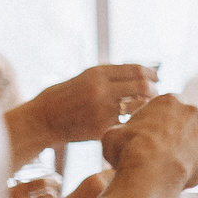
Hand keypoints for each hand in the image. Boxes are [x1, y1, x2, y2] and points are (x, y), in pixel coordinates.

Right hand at [28, 63, 155, 144]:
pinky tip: (134, 123)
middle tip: (155, 94)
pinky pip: (128, 123)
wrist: (40, 120)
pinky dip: (134, 122)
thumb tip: (142, 74)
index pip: (136, 69)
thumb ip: (109, 76)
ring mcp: (102, 110)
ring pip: (139, 106)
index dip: (151, 73)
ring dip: (147, 107)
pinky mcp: (102, 128)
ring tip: (146, 108)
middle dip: (154, 90)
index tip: (157, 77)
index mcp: (96, 73)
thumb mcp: (84, 78)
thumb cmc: (63, 98)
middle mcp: (101, 89)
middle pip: (143, 87)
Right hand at [100, 95, 197, 189]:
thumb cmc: (127, 150)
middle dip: (180, 138)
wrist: (148, 168)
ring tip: (180, 169)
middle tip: (163, 156)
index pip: (168, 111)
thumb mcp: (114, 134)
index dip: (160, 127)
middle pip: (190, 124)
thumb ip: (123, 131)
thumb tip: (119, 135)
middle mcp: (193, 111)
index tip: (151, 141)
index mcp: (169, 100)